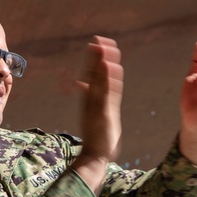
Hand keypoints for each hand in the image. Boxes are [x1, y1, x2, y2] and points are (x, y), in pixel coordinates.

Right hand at [72, 36, 123, 192]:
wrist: (95, 157)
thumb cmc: (99, 140)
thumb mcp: (100, 119)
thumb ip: (98, 105)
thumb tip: (90, 93)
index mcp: (96, 100)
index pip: (99, 76)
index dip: (101, 61)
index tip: (103, 46)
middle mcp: (94, 100)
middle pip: (96, 74)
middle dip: (98, 56)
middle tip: (99, 39)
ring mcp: (96, 105)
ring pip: (98, 79)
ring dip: (100, 62)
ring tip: (102, 45)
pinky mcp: (100, 111)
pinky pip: (103, 91)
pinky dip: (105, 77)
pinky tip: (107, 64)